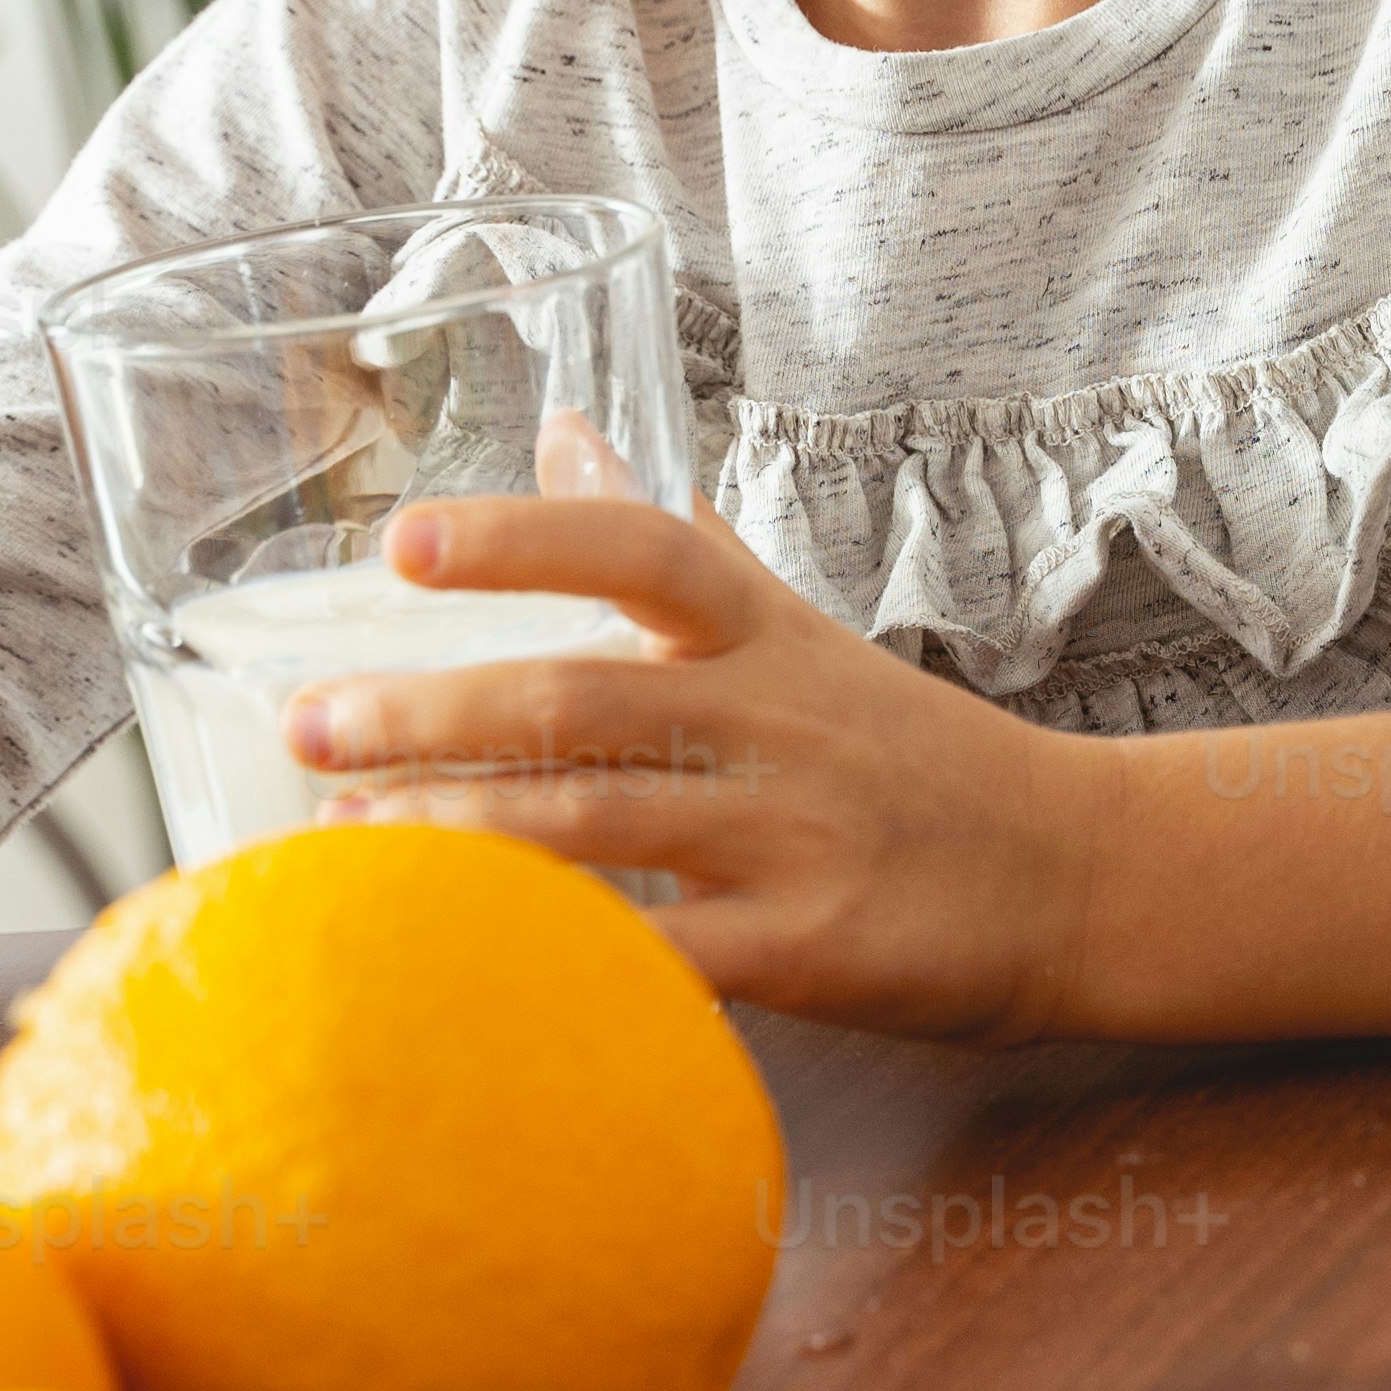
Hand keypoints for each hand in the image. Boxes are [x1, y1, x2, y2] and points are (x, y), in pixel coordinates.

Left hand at [279, 469, 1101, 1036]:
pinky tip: (472, 965)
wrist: (1079, 873)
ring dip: (460, 832)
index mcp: (763, 634)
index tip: (405, 542)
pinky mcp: (811, 951)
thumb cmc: (913, 753)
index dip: (523, 540)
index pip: (642, 550)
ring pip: (601, 824)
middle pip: (583, 698)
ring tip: (348, 838)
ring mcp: (793, 837)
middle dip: (432, 713)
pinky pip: (665, 959)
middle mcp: (773, 720)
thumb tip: (570, 425)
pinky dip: (564, 961)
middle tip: (311, 724)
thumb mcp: (801, 628)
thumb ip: (678, 544)